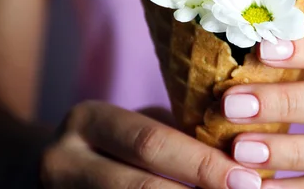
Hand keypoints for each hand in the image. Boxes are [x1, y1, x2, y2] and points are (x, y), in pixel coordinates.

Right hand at [40, 101, 261, 188]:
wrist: (56, 168)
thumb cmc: (117, 143)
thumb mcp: (138, 125)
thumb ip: (176, 137)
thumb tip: (241, 157)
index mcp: (87, 121)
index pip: (150, 142)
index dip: (202, 164)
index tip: (248, 179)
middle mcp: (62, 161)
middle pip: (139, 187)